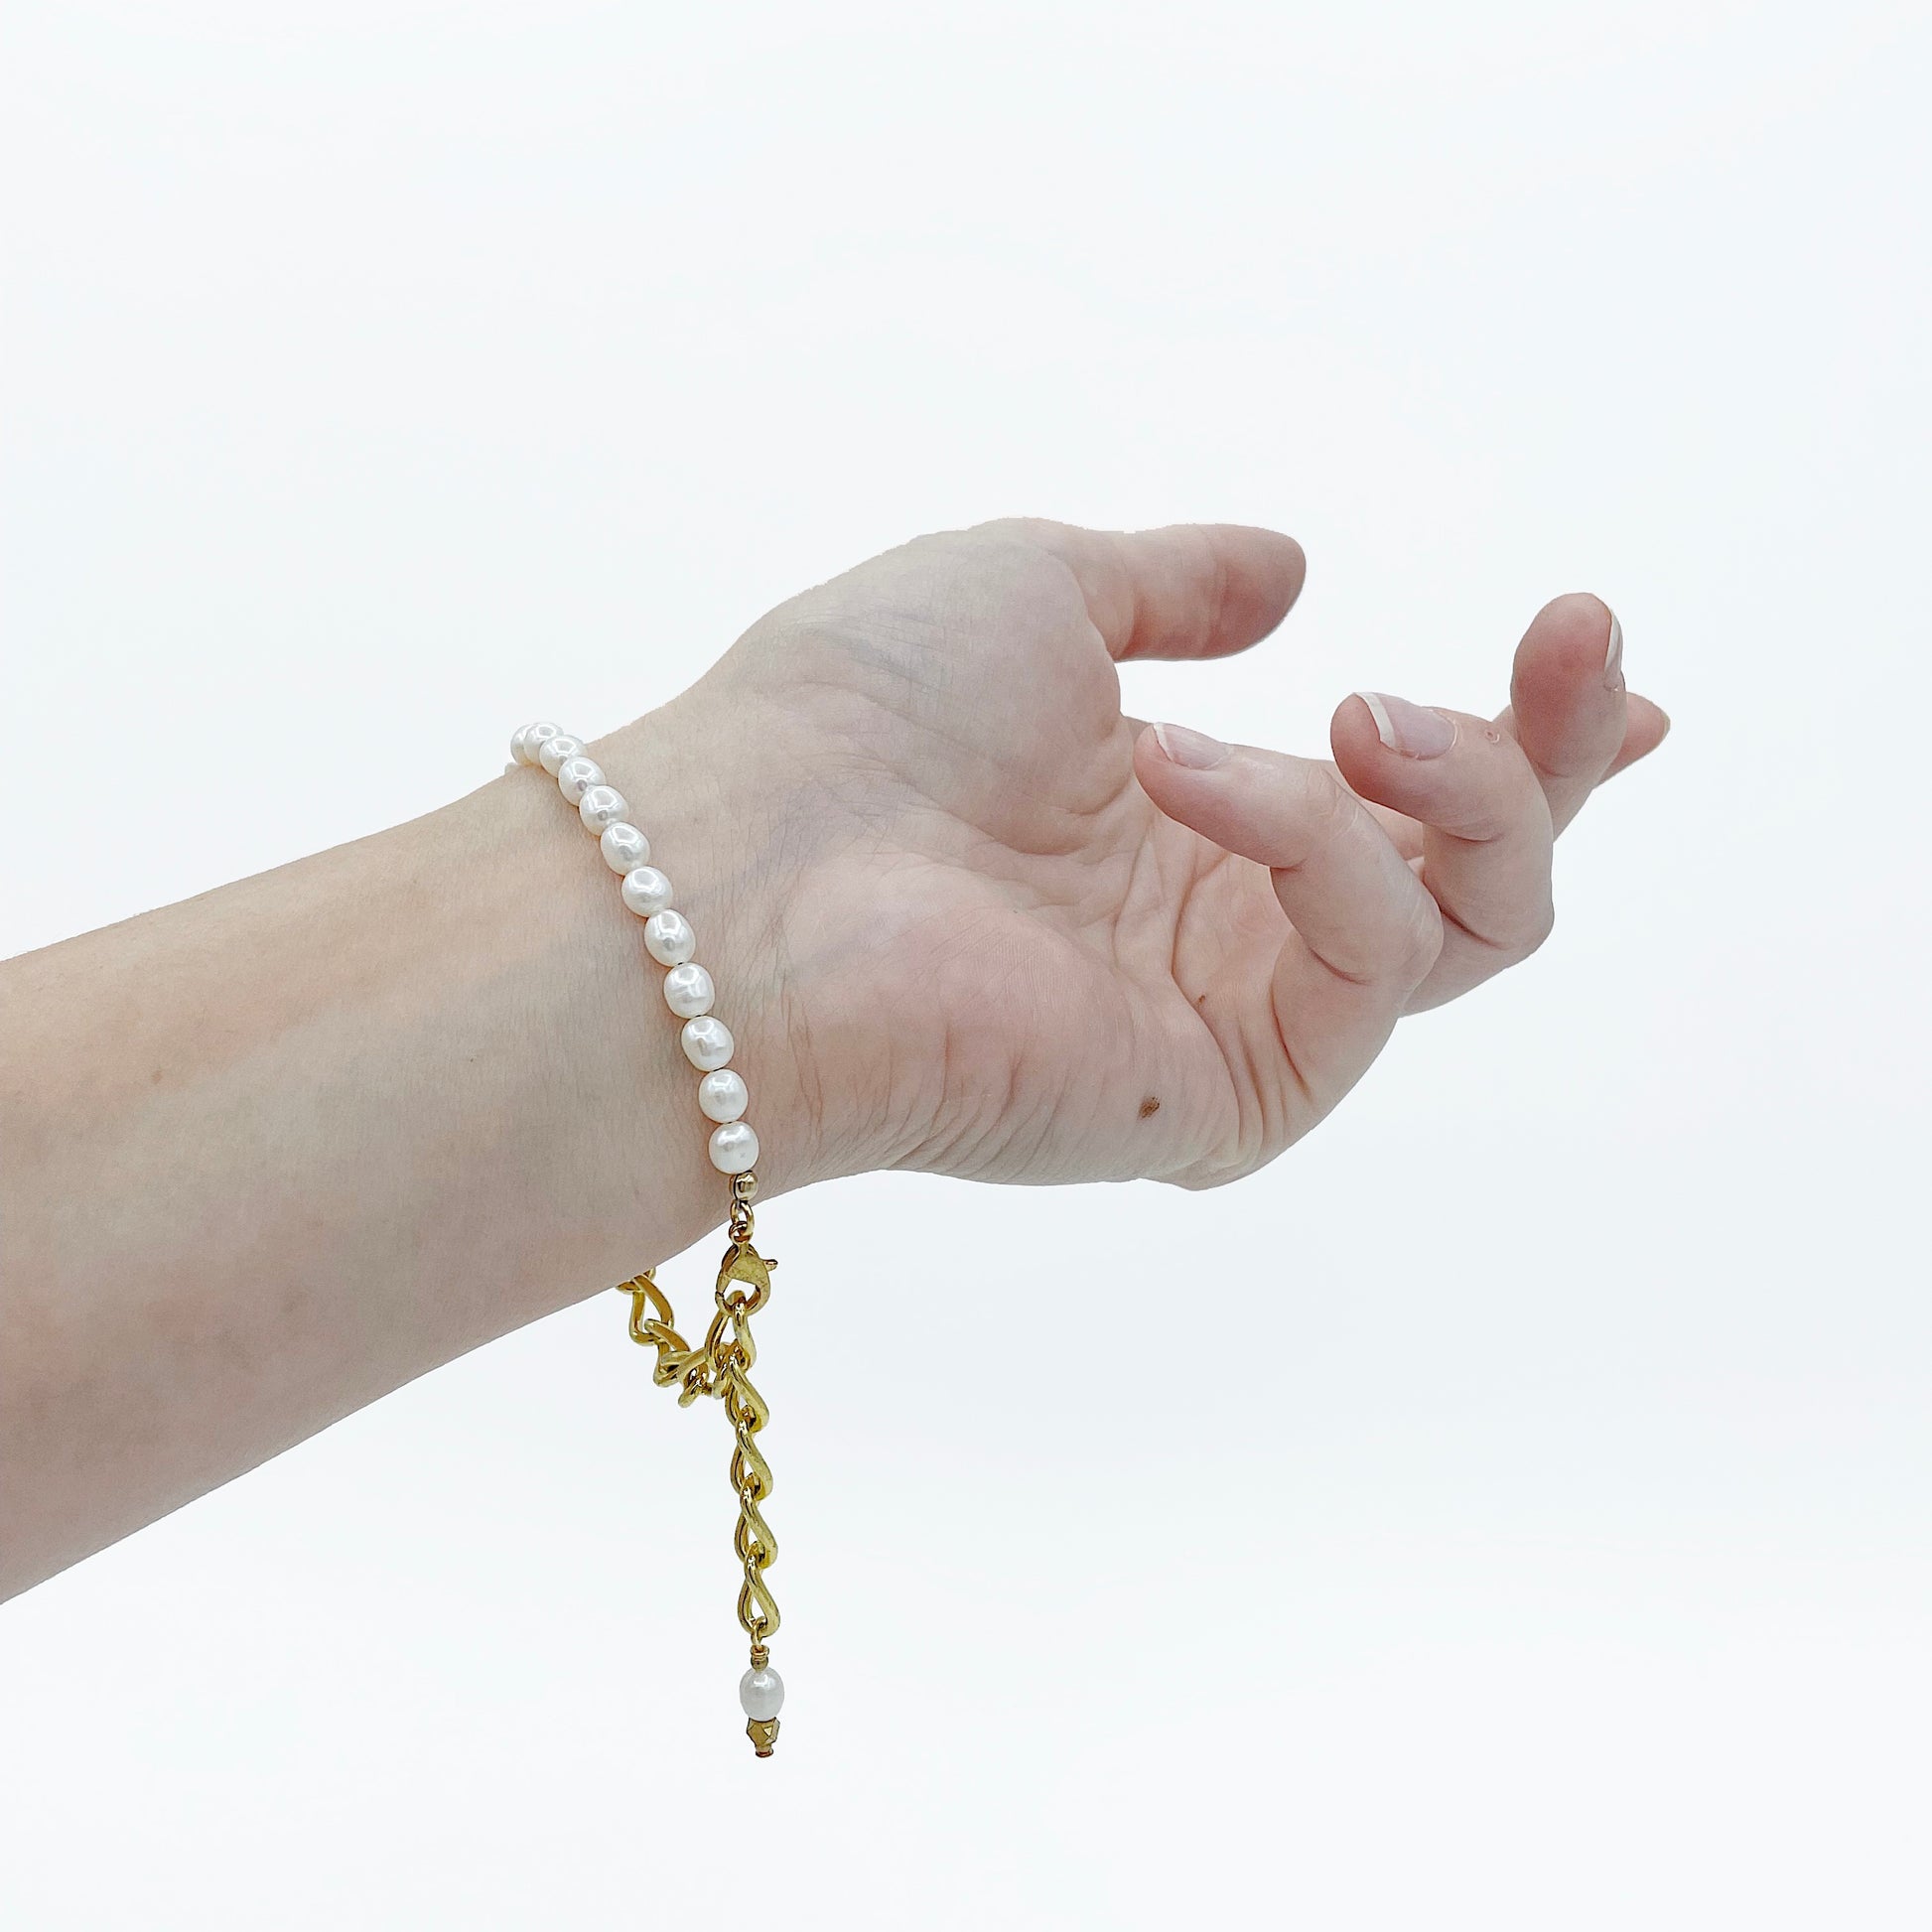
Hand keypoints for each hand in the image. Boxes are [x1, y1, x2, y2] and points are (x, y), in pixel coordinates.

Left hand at [639, 519, 1666, 1192]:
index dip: (1516, 741)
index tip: (1595, 663)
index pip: (1393, 804)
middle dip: (1549, 753)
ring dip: (1453, 785)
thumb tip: (1292, 572)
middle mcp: (1222, 934)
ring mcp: (1230, 1023)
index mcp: (1184, 822)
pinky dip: (1313, 843)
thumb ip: (1175, 584)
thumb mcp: (1038, 588)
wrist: (740, 871)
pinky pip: (1368, 966)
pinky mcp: (1225, 1100)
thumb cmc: (855, 717)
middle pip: (1475, 881)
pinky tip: (1193, 779)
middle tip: (1569, 636)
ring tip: (1364, 708)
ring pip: (1468, 928)